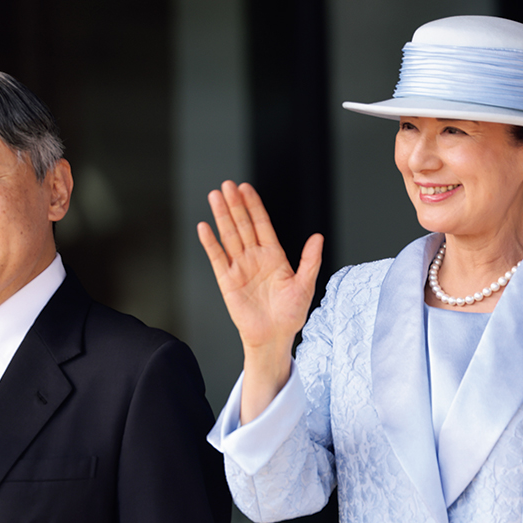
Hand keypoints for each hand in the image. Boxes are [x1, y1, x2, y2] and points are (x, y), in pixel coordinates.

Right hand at [197, 181, 321, 421]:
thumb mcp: (305, 285)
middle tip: (227, 185)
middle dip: (235, 204)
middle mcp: (255, 258)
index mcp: (274, 256)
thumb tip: (317, 237)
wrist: (274, 337)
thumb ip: (310, 260)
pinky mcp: (227, 281)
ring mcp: (240, 268)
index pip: (261, 224)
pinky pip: (217, 258)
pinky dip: (210, 243)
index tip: (246, 188)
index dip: (254, 206)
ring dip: (222, 216)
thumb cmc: (290, 314)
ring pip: (229, 236)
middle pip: (242, 225)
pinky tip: (204, 227)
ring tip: (215, 196)